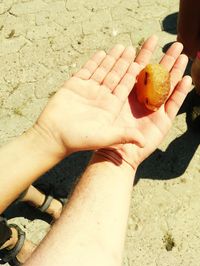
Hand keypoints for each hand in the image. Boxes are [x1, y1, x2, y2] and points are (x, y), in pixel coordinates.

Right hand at [34, 41, 159, 155]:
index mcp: (110, 107)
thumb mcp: (104, 137)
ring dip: (111, 59)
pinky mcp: (74, 85)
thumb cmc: (78, 139)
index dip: (132, 76)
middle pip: (115, 76)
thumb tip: (144, 142)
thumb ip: (124, 135)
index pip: (124, 88)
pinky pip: (87, 70)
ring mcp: (88, 90)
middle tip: (133, 49)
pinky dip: (94, 62)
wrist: (53, 136)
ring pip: (102, 71)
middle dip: (123, 63)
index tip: (141, 63)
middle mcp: (101, 97)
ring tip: (121, 47)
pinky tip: (102, 53)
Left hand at [97, 40, 191, 169]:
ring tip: (184, 56)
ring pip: (167, 87)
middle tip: (175, 43)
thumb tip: (106, 74)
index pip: (138, 70)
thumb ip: (109, 95)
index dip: (145, 55)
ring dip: (175, 72)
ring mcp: (154, 109)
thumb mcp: (108, 111)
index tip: (152, 40)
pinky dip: (180, 93)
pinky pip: (173, 104)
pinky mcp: (163, 121)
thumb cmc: (110, 134)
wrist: (118, 155)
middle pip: (157, 76)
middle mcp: (143, 99)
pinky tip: (186, 80)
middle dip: (165, 59)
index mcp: (128, 94)